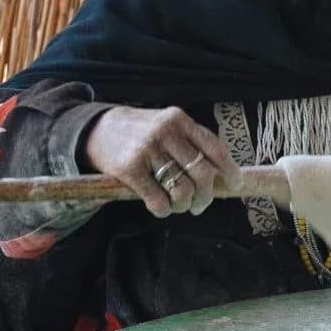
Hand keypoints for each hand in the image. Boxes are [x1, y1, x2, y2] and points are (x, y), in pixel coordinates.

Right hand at [84, 106, 242, 217]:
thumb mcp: (167, 125)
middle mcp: (166, 132)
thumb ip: (190, 142)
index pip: (215, 148)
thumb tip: (220, 173)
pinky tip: (160, 208)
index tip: (235, 184)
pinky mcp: (129, 169)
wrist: (95, 129)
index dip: (229, 170)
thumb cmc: (139, 132)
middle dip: (206, 195)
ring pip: (182, 188)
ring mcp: (148, 150)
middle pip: (202, 172)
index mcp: (180, 120)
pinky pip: (157, 199)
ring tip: (178, 206)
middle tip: (200, 205)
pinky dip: (163, 210)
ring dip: (183, 205)